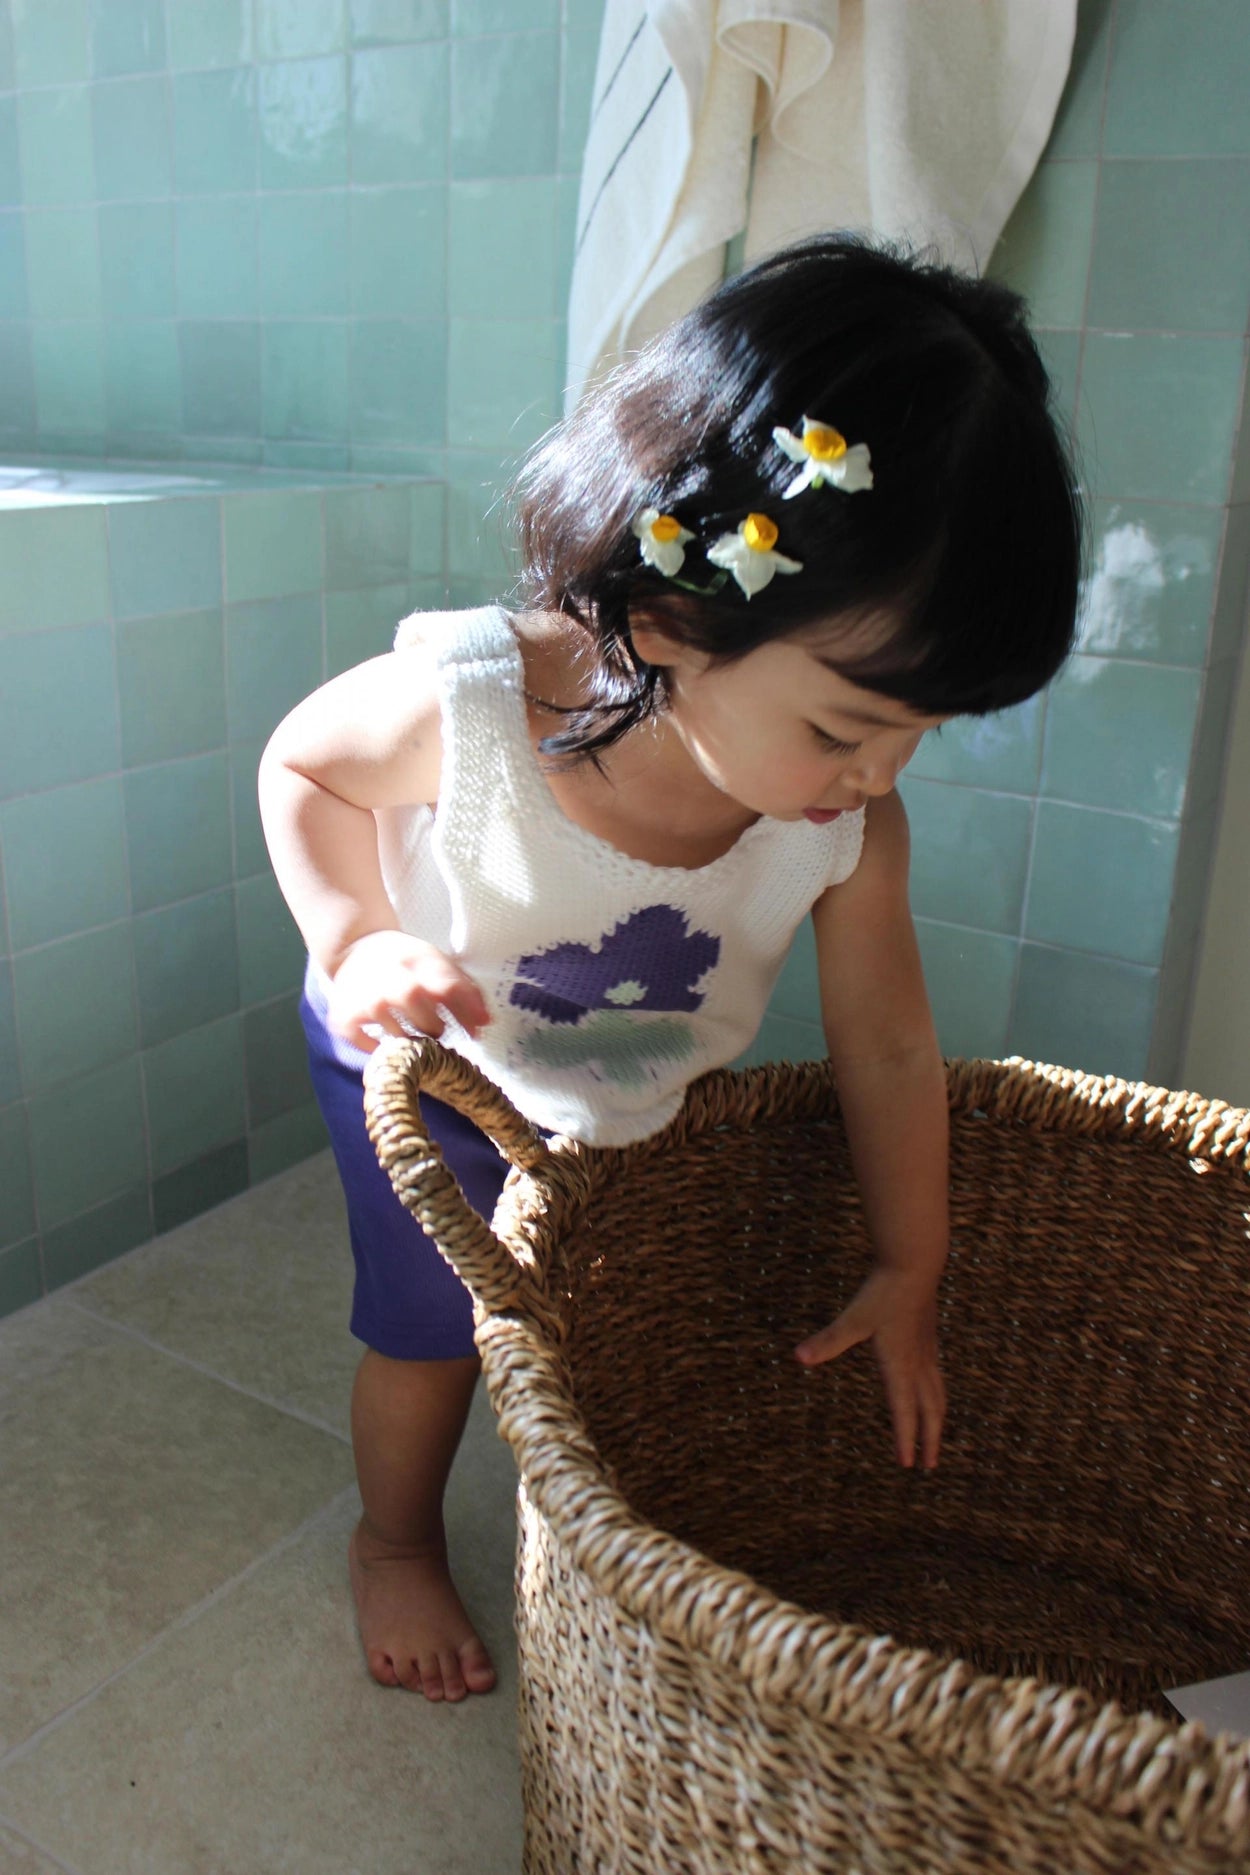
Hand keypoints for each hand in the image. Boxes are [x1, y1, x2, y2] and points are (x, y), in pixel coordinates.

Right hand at [327, 931, 489, 1051]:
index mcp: (418, 958)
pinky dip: (372, 1046)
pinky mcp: (344, 1012)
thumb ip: (465, 989)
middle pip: (412, 996)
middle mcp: (389, 972)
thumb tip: (486, 1023)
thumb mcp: (437, 963)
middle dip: (432, 1023)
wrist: (355, 946)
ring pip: (387, 1021)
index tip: (477, 1032)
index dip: (466, 1010)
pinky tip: (385, 1045)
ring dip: (407, 1037)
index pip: (446, 983)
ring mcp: (364, 993)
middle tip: (438, 1033)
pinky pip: (357, 1035)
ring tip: (414, 1038)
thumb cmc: (407, 963)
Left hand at [795, 1266, 945, 1469]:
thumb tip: (799, 1357)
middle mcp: (917, 1362)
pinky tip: (930, 1391)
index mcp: (900, 1365)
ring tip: (935, 1435)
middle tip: (929, 1466)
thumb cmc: (882, 1292)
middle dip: (929, 1439)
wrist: (914, 1264)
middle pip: (930, 1409)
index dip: (905, 1439)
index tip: (907, 1465)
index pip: (903, 1411)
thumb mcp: (853, 1319)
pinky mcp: (929, 1337)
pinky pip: (937, 1376)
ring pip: (938, 1393)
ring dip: (937, 1419)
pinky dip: (937, 1394)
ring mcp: (927, 1350)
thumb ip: (828, 1341)